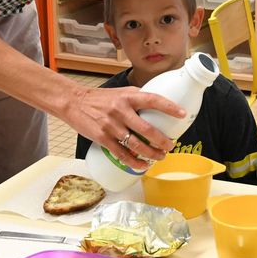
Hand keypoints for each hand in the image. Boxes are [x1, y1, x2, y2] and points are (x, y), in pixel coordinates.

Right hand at [63, 84, 182, 170]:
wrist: (73, 102)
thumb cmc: (100, 98)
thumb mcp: (120, 92)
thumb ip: (137, 98)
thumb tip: (159, 105)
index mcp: (128, 96)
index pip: (152, 99)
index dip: (169, 107)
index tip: (183, 114)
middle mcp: (121, 110)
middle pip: (147, 129)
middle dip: (162, 141)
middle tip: (170, 146)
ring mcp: (111, 125)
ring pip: (136, 144)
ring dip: (151, 153)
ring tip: (160, 156)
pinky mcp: (102, 138)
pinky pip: (121, 154)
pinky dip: (134, 162)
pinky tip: (142, 165)